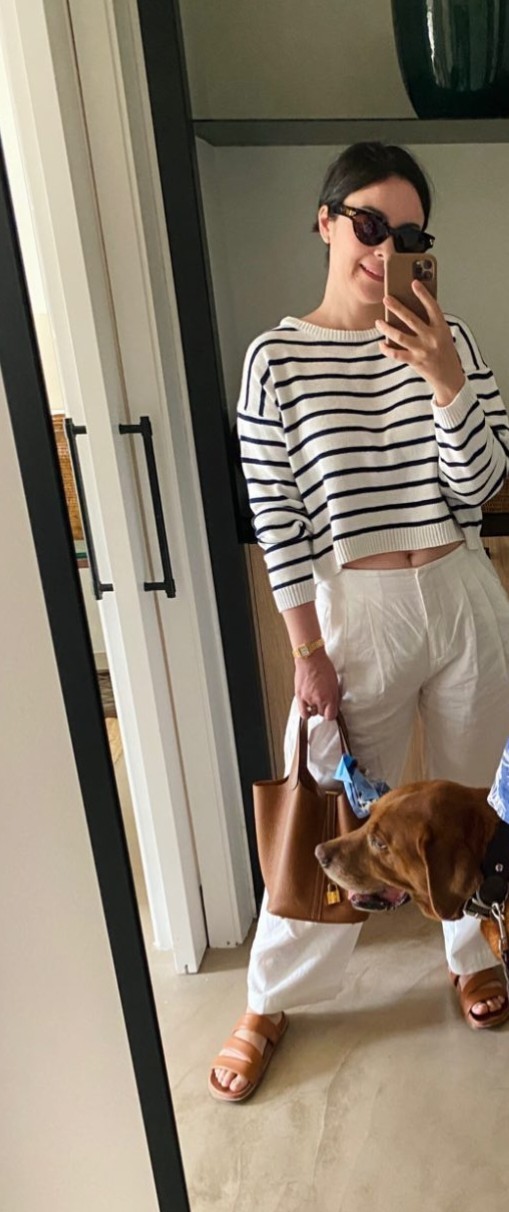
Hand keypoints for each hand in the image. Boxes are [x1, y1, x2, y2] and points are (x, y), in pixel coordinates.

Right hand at [295, 648, 339, 719]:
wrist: (310, 658)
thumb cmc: (323, 666)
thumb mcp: (334, 682)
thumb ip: (334, 696)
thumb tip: (334, 704)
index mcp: (330, 697)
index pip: (331, 716)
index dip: (331, 714)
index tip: (331, 711)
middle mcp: (319, 700)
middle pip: (322, 714)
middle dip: (323, 709)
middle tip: (323, 701)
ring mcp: (308, 699)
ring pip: (313, 713)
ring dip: (314, 708)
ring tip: (315, 701)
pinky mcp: (300, 697)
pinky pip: (303, 713)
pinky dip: (306, 713)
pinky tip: (308, 708)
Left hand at [375, 281, 465, 405]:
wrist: (449, 377)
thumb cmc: (444, 353)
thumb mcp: (443, 334)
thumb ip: (430, 323)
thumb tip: (409, 310)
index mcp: (441, 328)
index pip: (432, 307)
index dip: (423, 294)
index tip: (414, 283)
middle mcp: (432, 338)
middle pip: (411, 319)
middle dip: (397, 308)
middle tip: (386, 299)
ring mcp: (423, 350)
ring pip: (400, 336)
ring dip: (387, 328)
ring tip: (378, 322)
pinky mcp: (415, 361)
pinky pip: (397, 354)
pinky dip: (387, 349)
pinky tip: (381, 343)